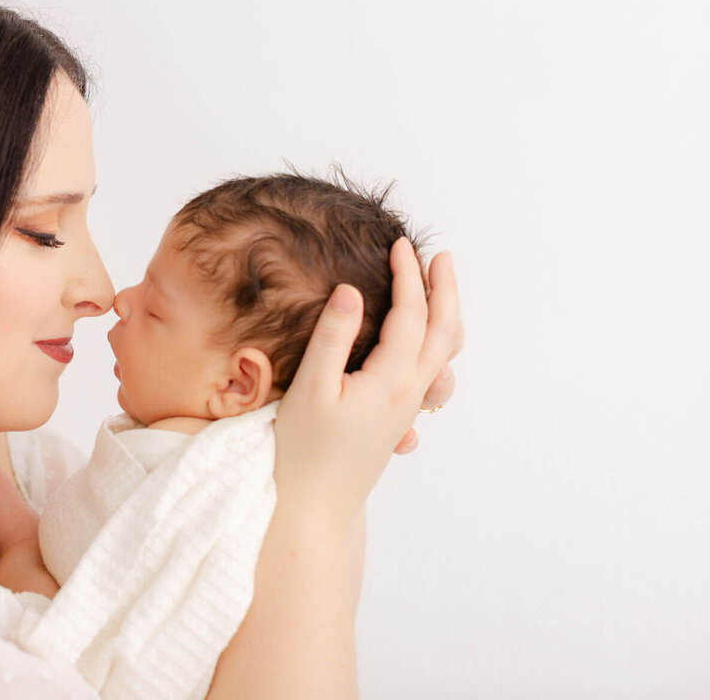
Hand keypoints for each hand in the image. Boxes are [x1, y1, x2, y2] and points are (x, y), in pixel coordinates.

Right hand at [273, 239, 462, 516]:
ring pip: (444, 356)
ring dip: (446, 317)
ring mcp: (407, 409)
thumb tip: (349, 291)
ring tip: (438, 292)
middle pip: (445, 331)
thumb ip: (331, 337)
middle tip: (439, 256)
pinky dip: (437, 347)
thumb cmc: (304, 450)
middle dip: (445, 289)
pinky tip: (424, 347)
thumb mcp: (310, 388)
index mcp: (391, 378)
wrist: (315, 506)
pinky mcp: (398, 421)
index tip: (400, 244)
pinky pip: (433, 375)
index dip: (409, 275)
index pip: (411, 313)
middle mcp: (409, 392)